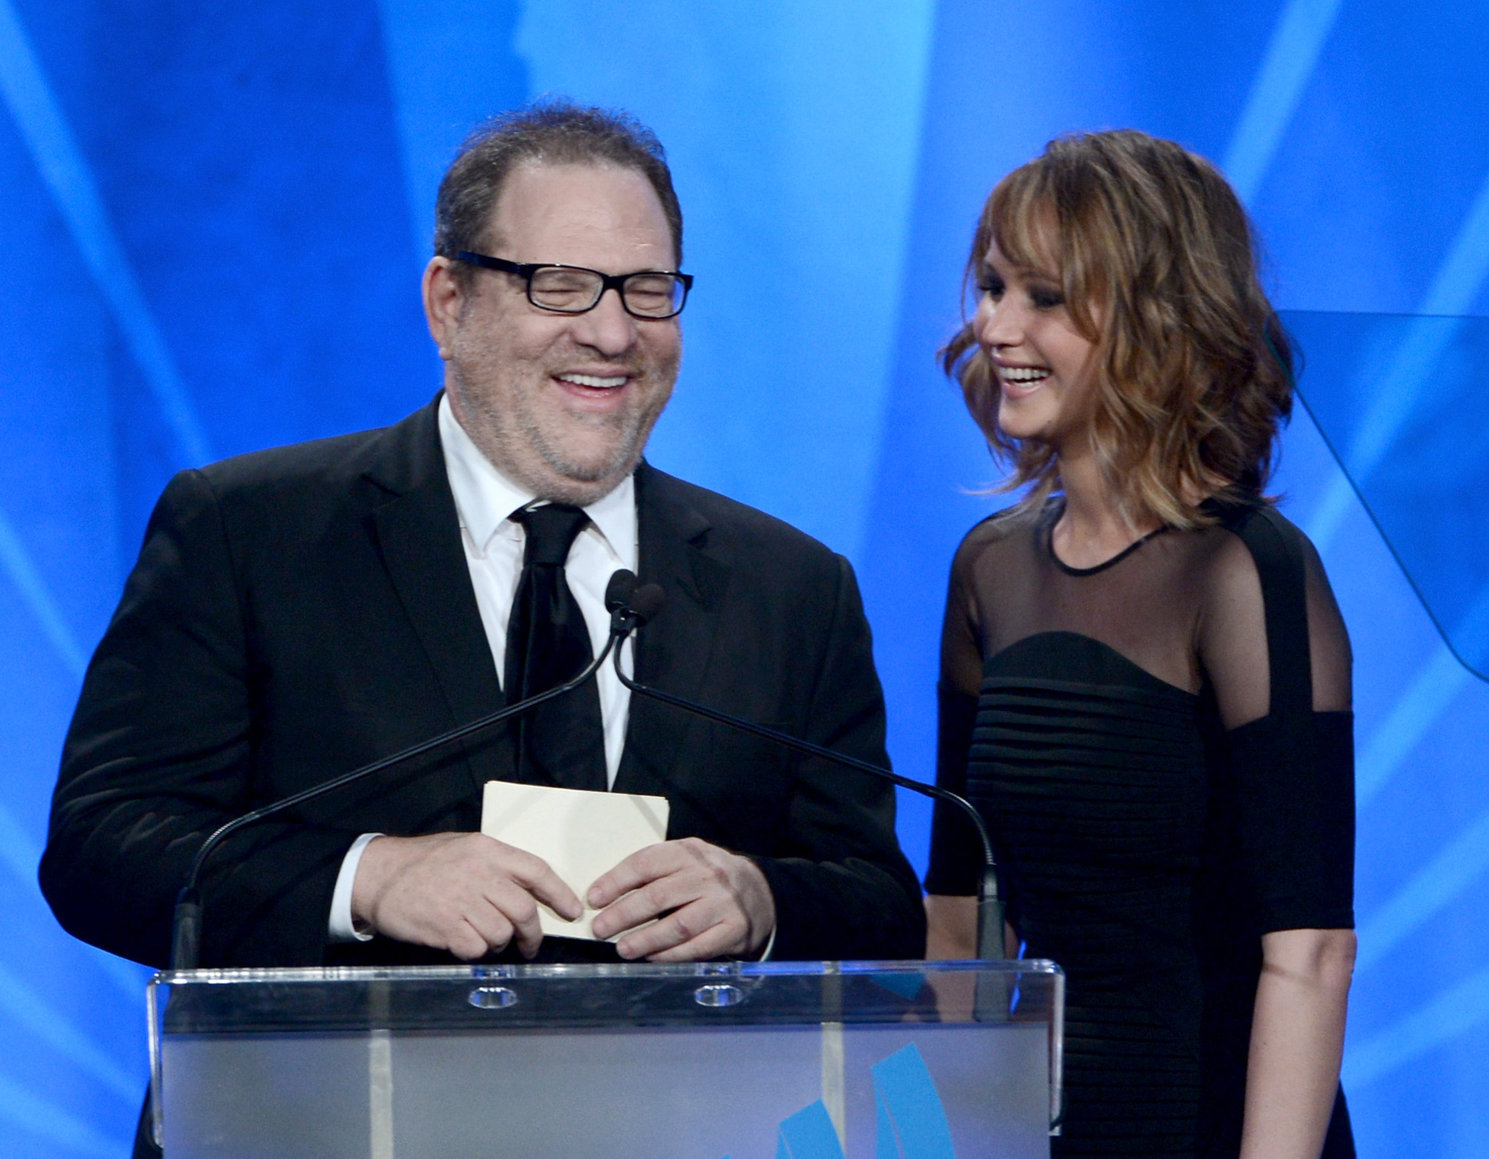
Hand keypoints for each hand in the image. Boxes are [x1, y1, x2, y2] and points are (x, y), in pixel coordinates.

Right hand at [351, 832, 582, 959]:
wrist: (377, 875)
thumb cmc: (424, 862)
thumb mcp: (463, 848)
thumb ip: (495, 866)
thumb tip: (529, 891)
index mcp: (487, 850)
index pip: (537, 870)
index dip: (560, 894)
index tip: (572, 911)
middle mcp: (478, 873)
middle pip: (524, 910)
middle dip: (533, 933)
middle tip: (529, 944)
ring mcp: (461, 901)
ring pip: (501, 933)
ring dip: (500, 944)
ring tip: (487, 939)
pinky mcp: (444, 926)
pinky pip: (476, 949)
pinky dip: (476, 952)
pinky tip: (465, 943)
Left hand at [587, 837, 775, 960]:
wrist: (759, 892)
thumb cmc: (708, 877)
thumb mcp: (685, 860)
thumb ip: (653, 872)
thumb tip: (605, 895)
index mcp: (689, 851)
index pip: (646, 863)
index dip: (616, 881)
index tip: (594, 898)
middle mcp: (708, 875)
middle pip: (659, 896)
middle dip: (624, 914)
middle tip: (600, 928)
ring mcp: (723, 903)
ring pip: (678, 924)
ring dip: (645, 939)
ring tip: (622, 948)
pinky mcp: (734, 929)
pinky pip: (697, 947)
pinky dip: (671, 955)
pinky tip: (652, 958)